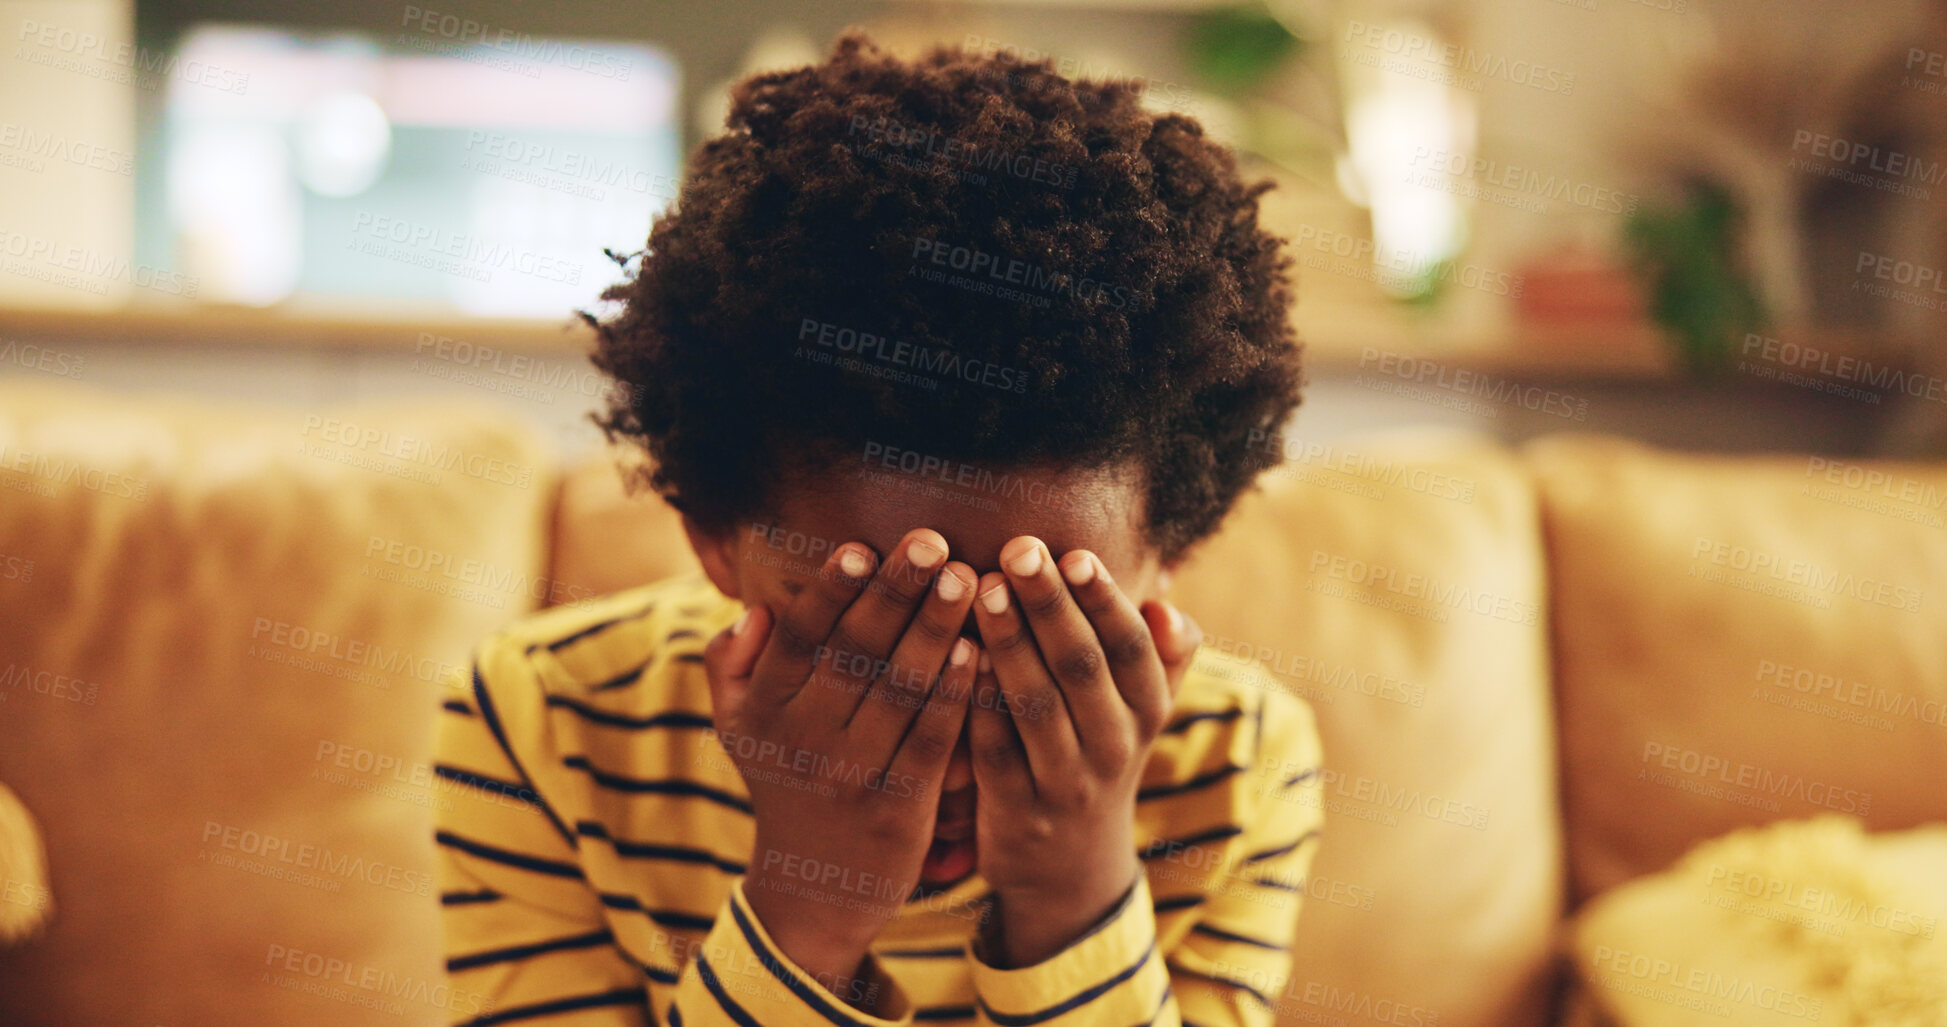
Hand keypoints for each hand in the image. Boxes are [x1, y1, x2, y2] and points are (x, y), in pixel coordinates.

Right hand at [703, 530, 980, 1003]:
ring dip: (935, 630)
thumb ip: (733, 664)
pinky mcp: (900, 809)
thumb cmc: (785, 780)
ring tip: (966, 579)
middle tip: (932, 541)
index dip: (829, 593)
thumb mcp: (737, 726)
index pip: (800, 639)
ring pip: (899, 690)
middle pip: (856, 653)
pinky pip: (931, 740)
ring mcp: (853, 775)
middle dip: (896, 592)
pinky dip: (953, 694)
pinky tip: (977, 651)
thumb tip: (756, 610)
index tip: (859, 547)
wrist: (813, 889)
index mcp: (765, 710)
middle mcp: (805, 739)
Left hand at [967, 536, 1201, 967]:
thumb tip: (1164, 605)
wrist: (1071, 870)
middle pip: (1083, 667)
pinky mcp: (1015, 812)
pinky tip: (953, 657)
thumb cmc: (1100, 754)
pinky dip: (976, 704)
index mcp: (1146, 712)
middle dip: (1049, 604)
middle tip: (1017, 549)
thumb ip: (1162, 657)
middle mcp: (1114, 747)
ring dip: (1009, 643)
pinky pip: (994, 751)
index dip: (1105, 601)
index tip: (1076, 552)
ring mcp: (1065, 782)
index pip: (1132, 649)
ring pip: (1036, 705)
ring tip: (978, 589)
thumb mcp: (1144, 713)